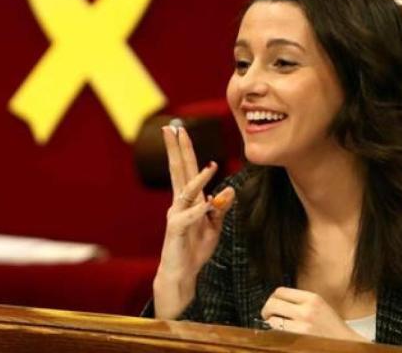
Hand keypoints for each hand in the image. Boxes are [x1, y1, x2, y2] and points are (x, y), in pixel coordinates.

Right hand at [152, 125, 234, 319]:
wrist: (181, 273)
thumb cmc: (195, 248)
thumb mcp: (214, 226)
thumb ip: (220, 208)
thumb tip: (230, 190)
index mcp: (187, 200)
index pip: (186, 169)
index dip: (184, 150)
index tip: (181, 130)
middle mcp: (179, 203)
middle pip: (177, 171)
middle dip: (175, 150)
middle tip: (171, 128)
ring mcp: (176, 215)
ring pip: (186, 191)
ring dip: (198, 179)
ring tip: (211, 165)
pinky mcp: (176, 230)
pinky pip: (188, 218)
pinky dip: (199, 211)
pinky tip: (207, 205)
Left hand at [261, 287, 366, 341]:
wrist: (347, 344)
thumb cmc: (332, 328)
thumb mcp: (320, 306)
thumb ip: (301, 302)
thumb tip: (277, 300)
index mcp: (312, 299)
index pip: (280, 291)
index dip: (273, 297)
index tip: (272, 303)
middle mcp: (307, 310)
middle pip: (272, 303)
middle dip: (266, 310)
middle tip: (267, 315)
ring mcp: (303, 327)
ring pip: (272, 320)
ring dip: (271, 324)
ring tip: (276, 327)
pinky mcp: (299, 340)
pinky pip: (278, 334)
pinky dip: (276, 334)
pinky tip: (281, 335)